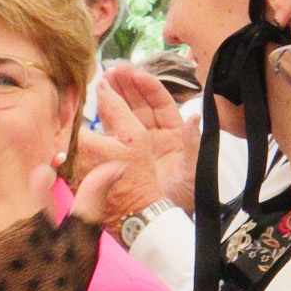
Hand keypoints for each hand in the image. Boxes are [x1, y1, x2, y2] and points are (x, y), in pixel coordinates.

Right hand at [72, 62, 196, 226]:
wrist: (164, 220)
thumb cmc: (186, 195)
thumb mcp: (193, 169)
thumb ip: (193, 143)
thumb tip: (195, 117)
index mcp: (174, 133)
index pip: (161, 103)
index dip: (149, 87)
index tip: (136, 73)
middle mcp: (155, 134)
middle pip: (140, 103)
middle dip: (128, 85)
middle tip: (113, 70)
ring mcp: (138, 144)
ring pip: (126, 114)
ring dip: (116, 96)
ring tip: (103, 80)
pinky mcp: (123, 154)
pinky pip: (114, 133)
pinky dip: (105, 119)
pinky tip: (95, 106)